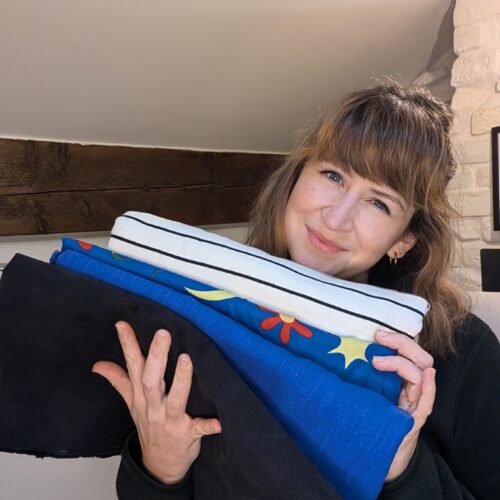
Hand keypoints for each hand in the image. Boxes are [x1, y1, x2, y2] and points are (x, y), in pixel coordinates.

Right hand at [92, 321, 221, 484]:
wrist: (159, 466)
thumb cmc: (149, 426)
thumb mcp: (131, 404)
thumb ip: (118, 381)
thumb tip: (98, 364)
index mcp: (141, 396)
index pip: (132, 367)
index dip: (127, 345)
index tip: (123, 324)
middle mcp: (153, 407)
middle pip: (151, 380)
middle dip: (155, 357)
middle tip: (162, 333)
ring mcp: (170, 421)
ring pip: (174, 400)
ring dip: (180, 380)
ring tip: (186, 358)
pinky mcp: (187, 435)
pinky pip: (198, 429)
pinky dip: (207, 426)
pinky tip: (218, 421)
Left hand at [372, 330, 435, 480]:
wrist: (375, 458)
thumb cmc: (368, 420)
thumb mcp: (362, 391)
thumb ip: (360, 373)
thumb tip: (339, 349)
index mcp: (400, 379)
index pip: (409, 351)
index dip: (398, 338)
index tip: (377, 332)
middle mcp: (411, 388)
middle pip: (419, 357)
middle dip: (401, 343)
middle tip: (379, 337)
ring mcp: (415, 404)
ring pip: (422, 373)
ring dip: (402, 362)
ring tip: (376, 362)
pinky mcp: (414, 422)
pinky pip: (427, 403)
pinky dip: (429, 387)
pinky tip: (427, 375)